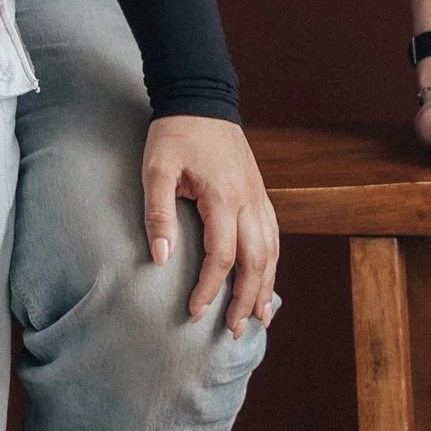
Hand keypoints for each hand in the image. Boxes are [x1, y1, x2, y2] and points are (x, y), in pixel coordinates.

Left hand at [141, 119, 280, 342]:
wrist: (202, 99)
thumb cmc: (175, 134)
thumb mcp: (156, 169)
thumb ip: (159, 214)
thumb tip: (161, 259)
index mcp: (224, 197)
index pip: (222, 256)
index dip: (210, 288)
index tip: (195, 312)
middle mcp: (249, 201)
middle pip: (257, 261)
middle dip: (247, 300)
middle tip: (235, 331)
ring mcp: (259, 198)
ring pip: (272, 251)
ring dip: (266, 287)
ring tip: (260, 319)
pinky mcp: (260, 194)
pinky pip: (274, 236)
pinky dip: (273, 264)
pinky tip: (268, 282)